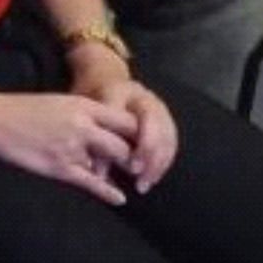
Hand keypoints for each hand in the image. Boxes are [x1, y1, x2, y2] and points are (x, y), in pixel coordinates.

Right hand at [0, 90, 139, 204]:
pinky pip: (92, 183)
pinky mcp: (60, 168)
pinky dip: (109, 193)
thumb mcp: (61, 102)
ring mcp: (72, 148)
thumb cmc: (24, 110)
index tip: (148, 141)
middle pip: (124, 144)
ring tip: (136, 181)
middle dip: (137, 156)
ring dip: (123, 173)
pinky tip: (120, 199)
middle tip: (145, 165)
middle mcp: (83, 126)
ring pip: (110, 164)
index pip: (126, 119)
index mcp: (84, 106)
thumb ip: (85, 113)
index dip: (140, 133)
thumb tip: (105, 127)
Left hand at [64, 46, 179, 190]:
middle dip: (153, 160)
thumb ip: (97, 139)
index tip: (133, 168)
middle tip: (141, 181)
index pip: (147, 123)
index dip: (143, 148)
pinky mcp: (165, 122)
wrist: (107, 79)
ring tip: (146, 184)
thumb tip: (99, 173)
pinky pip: (170, 144)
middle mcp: (153, 102)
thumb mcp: (92, 110)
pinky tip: (153, 177)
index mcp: (135, 96)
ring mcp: (162, 111)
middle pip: (162, 134)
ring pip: (169, 140)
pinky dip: (163, 162)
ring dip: (159, 165)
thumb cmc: (96, 96)